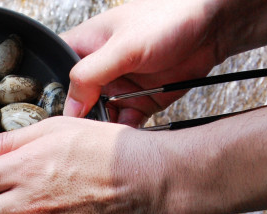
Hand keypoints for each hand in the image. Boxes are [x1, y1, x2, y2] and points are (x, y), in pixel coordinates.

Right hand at [60, 0, 222, 124]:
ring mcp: (120, 87)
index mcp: (85, 46)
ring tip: (106, 141)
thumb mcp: (123, 47)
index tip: (58, 119)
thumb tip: (69, 106)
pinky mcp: (141, 101)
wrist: (214, 26)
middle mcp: (100, 69)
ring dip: (103, 130)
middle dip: (81, 120)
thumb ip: (90, 75)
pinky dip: (125, 134)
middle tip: (84, 135)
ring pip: (100, 118)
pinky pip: (125, 124)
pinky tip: (126, 139)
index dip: (52, 96)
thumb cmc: (168, 18)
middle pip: (77, 103)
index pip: (55, 73)